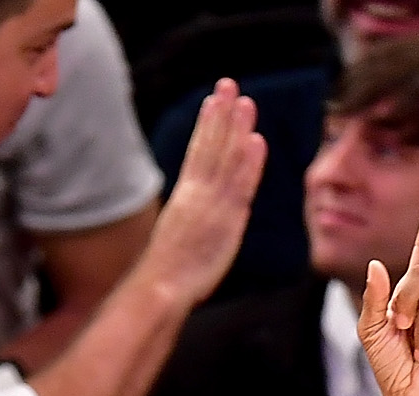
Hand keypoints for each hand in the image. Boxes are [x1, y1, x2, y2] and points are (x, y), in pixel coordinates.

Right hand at [133, 80, 263, 310]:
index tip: (214, 101)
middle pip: (211, 146)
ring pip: (226, 159)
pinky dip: (249, 163)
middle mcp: (198, 194)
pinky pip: (240, 185)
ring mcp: (212, 205)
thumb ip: (191, 217)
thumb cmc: (165, 274)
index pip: (198, 151)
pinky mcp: (226, 220)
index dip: (208, 125)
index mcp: (185, 196)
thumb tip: (197, 211)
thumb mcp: (176, 235)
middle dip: (221, 114)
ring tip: (245, 102)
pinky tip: (256, 141)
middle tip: (229, 84)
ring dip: (237, 129)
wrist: (162, 287)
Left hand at [356, 192, 418, 395]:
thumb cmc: (389, 364)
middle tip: (400, 329)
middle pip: (417, 274)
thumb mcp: (371, 330)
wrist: (409, 394)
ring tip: (418, 349)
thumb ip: (373, 298)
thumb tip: (377, 264)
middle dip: (402, 302)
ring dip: (418, 327)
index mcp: (411, 291)